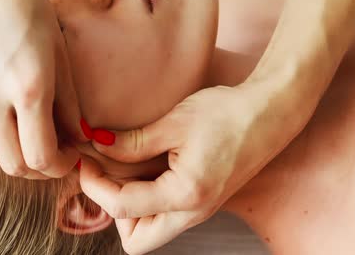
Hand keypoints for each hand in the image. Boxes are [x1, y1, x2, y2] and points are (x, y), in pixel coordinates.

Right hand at [0, 0, 86, 179]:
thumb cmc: (31, 14)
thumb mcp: (61, 58)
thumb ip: (69, 107)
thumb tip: (79, 139)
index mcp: (28, 91)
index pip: (41, 156)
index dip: (61, 166)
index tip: (72, 156)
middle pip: (14, 166)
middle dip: (39, 168)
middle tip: (55, 151)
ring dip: (13, 156)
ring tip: (29, 136)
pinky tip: (3, 122)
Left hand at [79, 83, 306, 253]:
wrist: (270, 113)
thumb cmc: (228, 114)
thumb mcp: (175, 123)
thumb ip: (132, 142)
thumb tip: (96, 146)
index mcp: (185, 195)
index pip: (121, 206)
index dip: (93, 184)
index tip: (84, 160)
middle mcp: (193, 213)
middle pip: (137, 242)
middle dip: (114, 211)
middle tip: (109, 173)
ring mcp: (199, 210)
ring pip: (150, 232)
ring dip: (130, 207)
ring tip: (127, 167)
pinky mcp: (202, 201)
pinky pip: (164, 215)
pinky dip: (147, 199)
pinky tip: (146, 165)